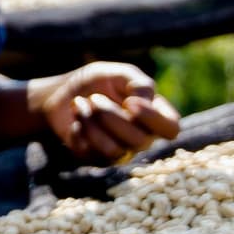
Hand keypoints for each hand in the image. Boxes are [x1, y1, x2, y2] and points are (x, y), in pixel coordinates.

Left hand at [27, 61, 182, 162]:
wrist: (62, 94)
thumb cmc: (97, 82)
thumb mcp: (119, 73)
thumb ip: (139, 83)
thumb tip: (146, 100)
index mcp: (154, 115)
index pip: (171, 128)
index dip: (153, 118)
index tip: (129, 102)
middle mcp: (142, 137)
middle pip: (140, 140)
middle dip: (111, 115)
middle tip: (95, 98)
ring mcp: (121, 151)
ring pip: (115, 149)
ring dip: (92, 122)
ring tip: (81, 104)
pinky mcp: (98, 159)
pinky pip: (92, 153)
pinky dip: (80, 129)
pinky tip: (76, 119)